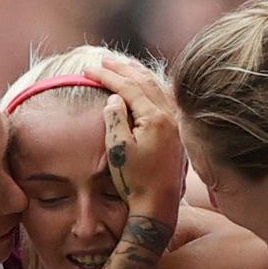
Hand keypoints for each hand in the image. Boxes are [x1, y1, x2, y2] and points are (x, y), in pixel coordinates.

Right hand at [96, 57, 182, 228]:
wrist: (158, 208)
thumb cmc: (136, 183)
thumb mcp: (118, 151)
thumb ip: (114, 119)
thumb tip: (115, 97)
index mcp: (155, 118)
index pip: (128, 87)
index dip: (107, 76)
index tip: (89, 69)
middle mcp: (170, 117)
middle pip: (145, 81)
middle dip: (123, 69)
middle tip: (104, 60)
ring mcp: (176, 125)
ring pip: (158, 88)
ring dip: (139, 75)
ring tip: (122, 68)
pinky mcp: (178, 134)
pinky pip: (165, 99)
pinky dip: (152, 88)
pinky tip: (145, 88)